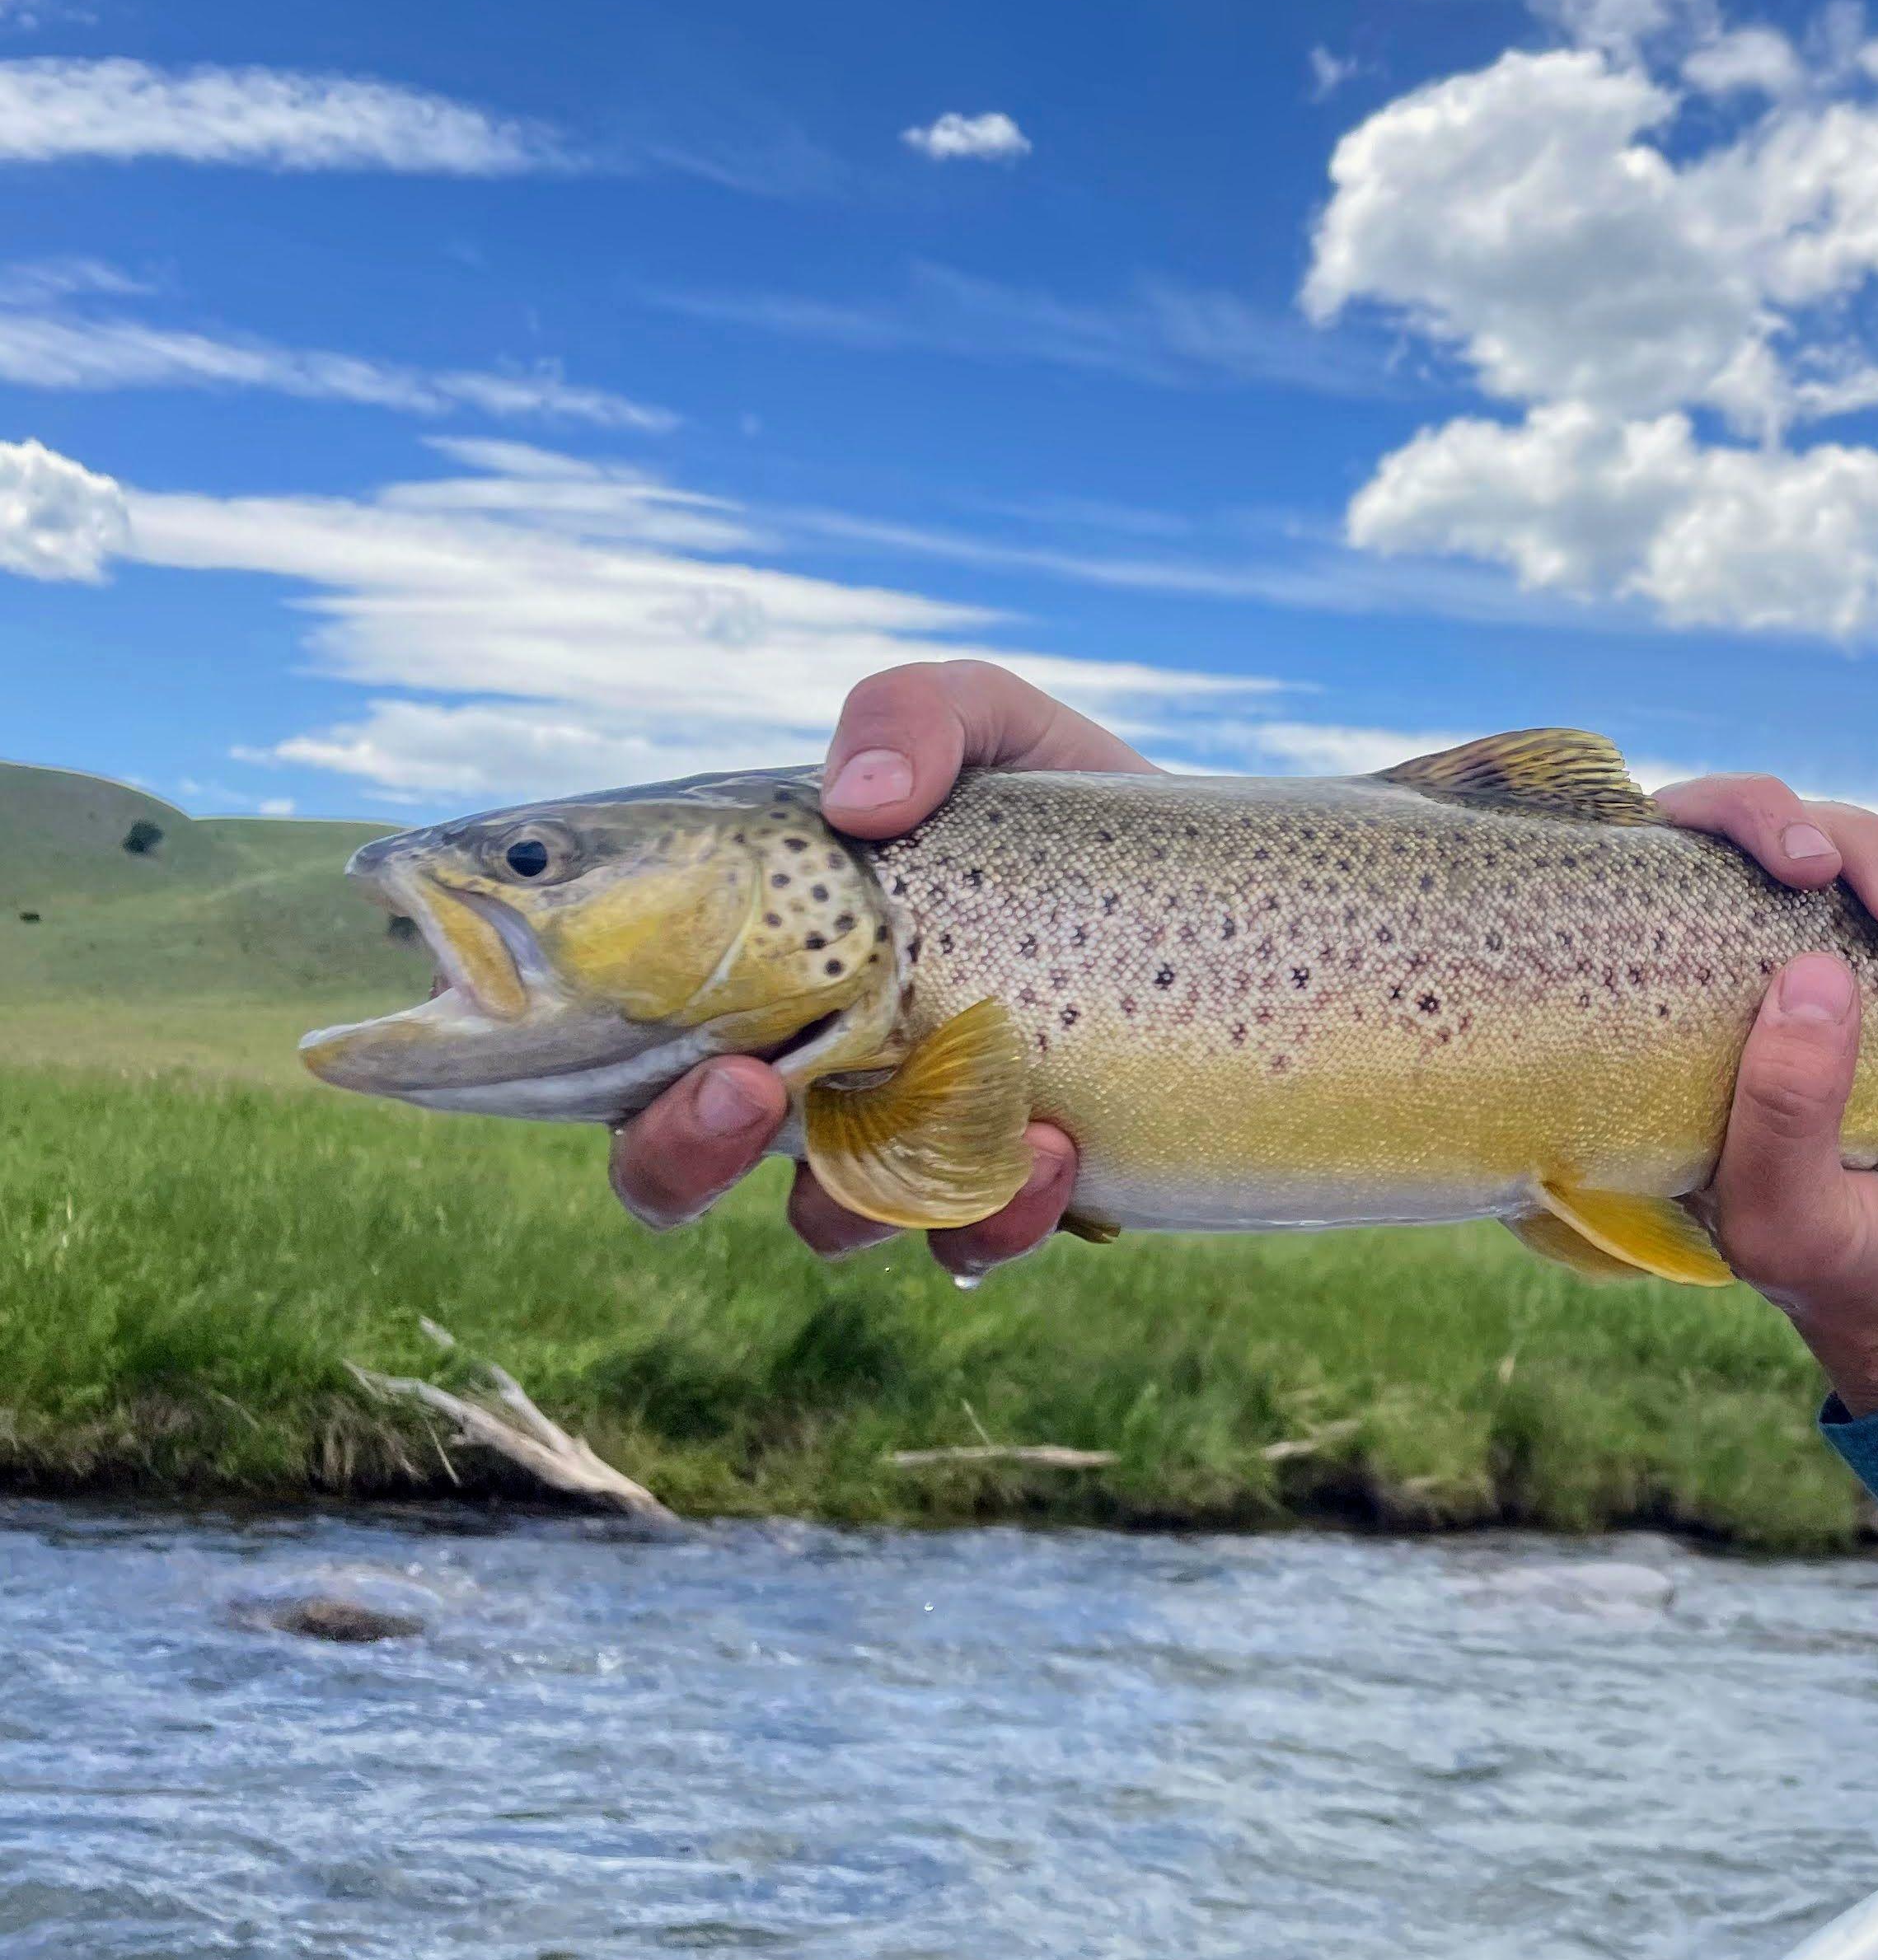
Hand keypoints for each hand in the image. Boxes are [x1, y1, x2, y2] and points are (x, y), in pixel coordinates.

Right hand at [610, 660, 1146, 1269]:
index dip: (566, 1059)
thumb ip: (916, 713)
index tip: (634, 1035)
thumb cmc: (1072, 811)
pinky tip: (1057, 1148)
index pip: (611, 1031)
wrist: (1229, 897)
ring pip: (823, 1222)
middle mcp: (803, 1070)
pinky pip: (970, 1246)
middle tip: (747, 1091)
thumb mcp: (998, 726)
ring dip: (868, 1195)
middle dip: (679, 1154)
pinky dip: (1002, 1213)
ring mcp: (902, 1141)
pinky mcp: (1007, 1192)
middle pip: (668, 1163)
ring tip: (975, 1114)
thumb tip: (858, 802)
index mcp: (754, 969)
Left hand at [1648, 775, 1877, 1412]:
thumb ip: (1780, 1117)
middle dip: (1835, 838)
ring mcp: (1848, 951)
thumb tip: (1810, 973)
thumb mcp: (1783, 1218)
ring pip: (1869, 844)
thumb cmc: (1829, 1259)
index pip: (1672, 857)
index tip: (1793, 862)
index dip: (1725, 815)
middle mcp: (1755, 955)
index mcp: (1681, 1005)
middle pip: (1779, 828)